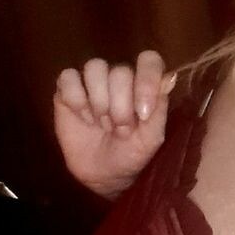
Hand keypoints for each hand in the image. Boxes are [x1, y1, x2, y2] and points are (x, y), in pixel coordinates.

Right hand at [53, 50, 176, 198]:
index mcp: (144, 84)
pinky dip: (76, 98)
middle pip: (120, 71)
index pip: (149, 60)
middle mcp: (119, 78)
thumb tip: (169, 77)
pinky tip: (83, 118)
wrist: (103, 174)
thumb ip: (159, 108)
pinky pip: (68, 77)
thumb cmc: (132, 153)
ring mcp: (92, 81)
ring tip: (102, 124)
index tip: (142, 113)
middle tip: (121, 130)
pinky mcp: (66, 90)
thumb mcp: (151, 138)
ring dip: (99, 100)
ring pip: (94, 67)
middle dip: (120, 106)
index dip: (146, 81)